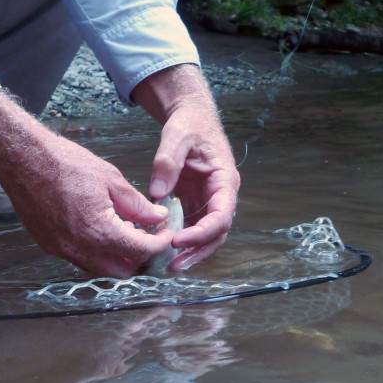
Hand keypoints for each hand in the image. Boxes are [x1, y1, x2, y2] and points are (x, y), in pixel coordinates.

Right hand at [0, 91, 169, 276]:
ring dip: (119, 257)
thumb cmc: (65, 163)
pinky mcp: (50, 247)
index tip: (166, 234)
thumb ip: (138, 205)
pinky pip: (81, 260)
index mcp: (99, 232)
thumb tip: (158, 217)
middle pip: (123, 271)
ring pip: (101, 269)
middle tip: (150, 237)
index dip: (159, 245)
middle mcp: (80, 249)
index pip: (141, 252)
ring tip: (127, 232)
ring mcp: (62, 251)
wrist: (23, 160)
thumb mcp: (111, 179)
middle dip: (141, 258)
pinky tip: (103, 230)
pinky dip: (98, 253)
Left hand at [132, 65, 239, 269]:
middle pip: (217, 233)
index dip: (202, 232)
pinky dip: (180, 241)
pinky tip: (162, 250)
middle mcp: (221, 195)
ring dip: (190, 252)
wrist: (191, 117)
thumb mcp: (177, 135)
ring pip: (206, 236)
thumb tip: (158, 194)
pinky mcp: (195, 204)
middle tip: (173, 265)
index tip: (177, 240)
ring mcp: (208, 202)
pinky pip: (191, 228)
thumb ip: (168, 161)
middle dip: (197, 251)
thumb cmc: (189, 123)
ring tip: (168, 266)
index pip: (221, 215)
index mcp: (225, 180)